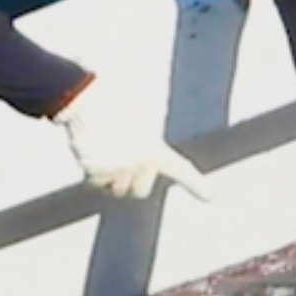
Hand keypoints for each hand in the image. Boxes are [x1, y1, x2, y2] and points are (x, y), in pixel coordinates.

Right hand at [57, 78, 209, 200]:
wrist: (85, 98)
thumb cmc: (110, 103)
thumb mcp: (138, 120)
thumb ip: (144, 145)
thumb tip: (148, 149)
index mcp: (154, 146)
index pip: (179, 168)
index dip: (195, 184)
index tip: (210, 196)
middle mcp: (142, 161)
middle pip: (140, 191)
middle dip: (131, 182)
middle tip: (120, 158)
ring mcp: (121, 169)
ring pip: (118, 191)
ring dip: (109, 177)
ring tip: (103, 149)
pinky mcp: (100, 173)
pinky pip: (96, 184)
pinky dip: (91, 172)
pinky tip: (91, 151)